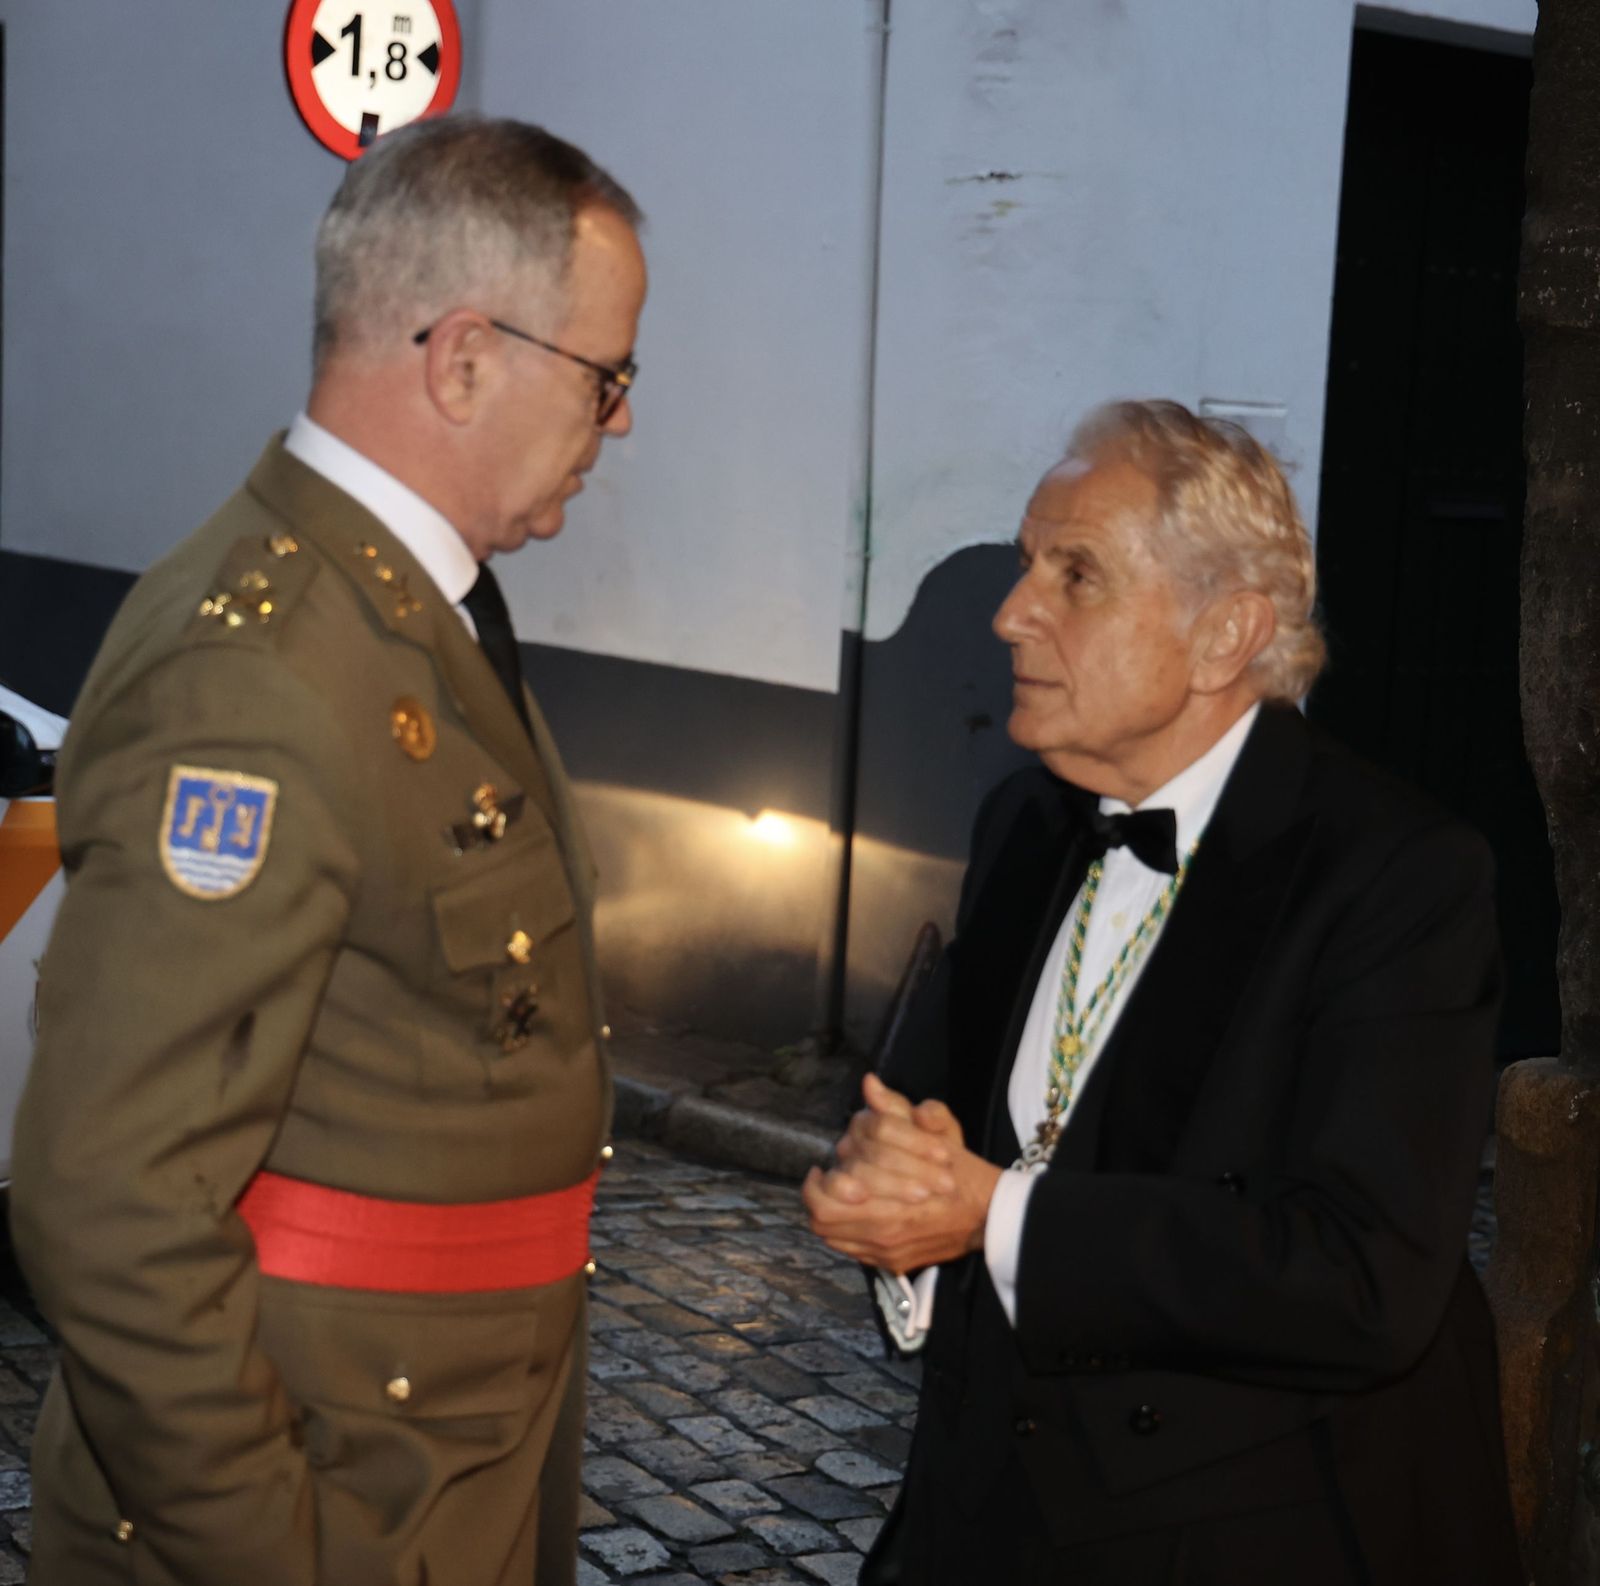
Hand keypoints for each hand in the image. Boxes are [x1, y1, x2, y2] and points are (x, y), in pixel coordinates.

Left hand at [803, 1074, 1002, 1273]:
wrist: (989, 1216)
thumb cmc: (962, 1170)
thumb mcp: (939, 1129)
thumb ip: (899, 1109)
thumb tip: (869, 1084)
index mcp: (894, 1191)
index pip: (832, 1189)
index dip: (819, 1178)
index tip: (820, 1166)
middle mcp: (886, 1225)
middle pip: (824, 1214)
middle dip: (817, 1194)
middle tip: (823, 1180)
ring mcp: (887, 1248)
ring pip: (832, 1235)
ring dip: (827, 1213)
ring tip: (833, 1196)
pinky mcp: (892, 1263)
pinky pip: (850, 1252)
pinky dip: (843, 1233)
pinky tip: (851, 1215)